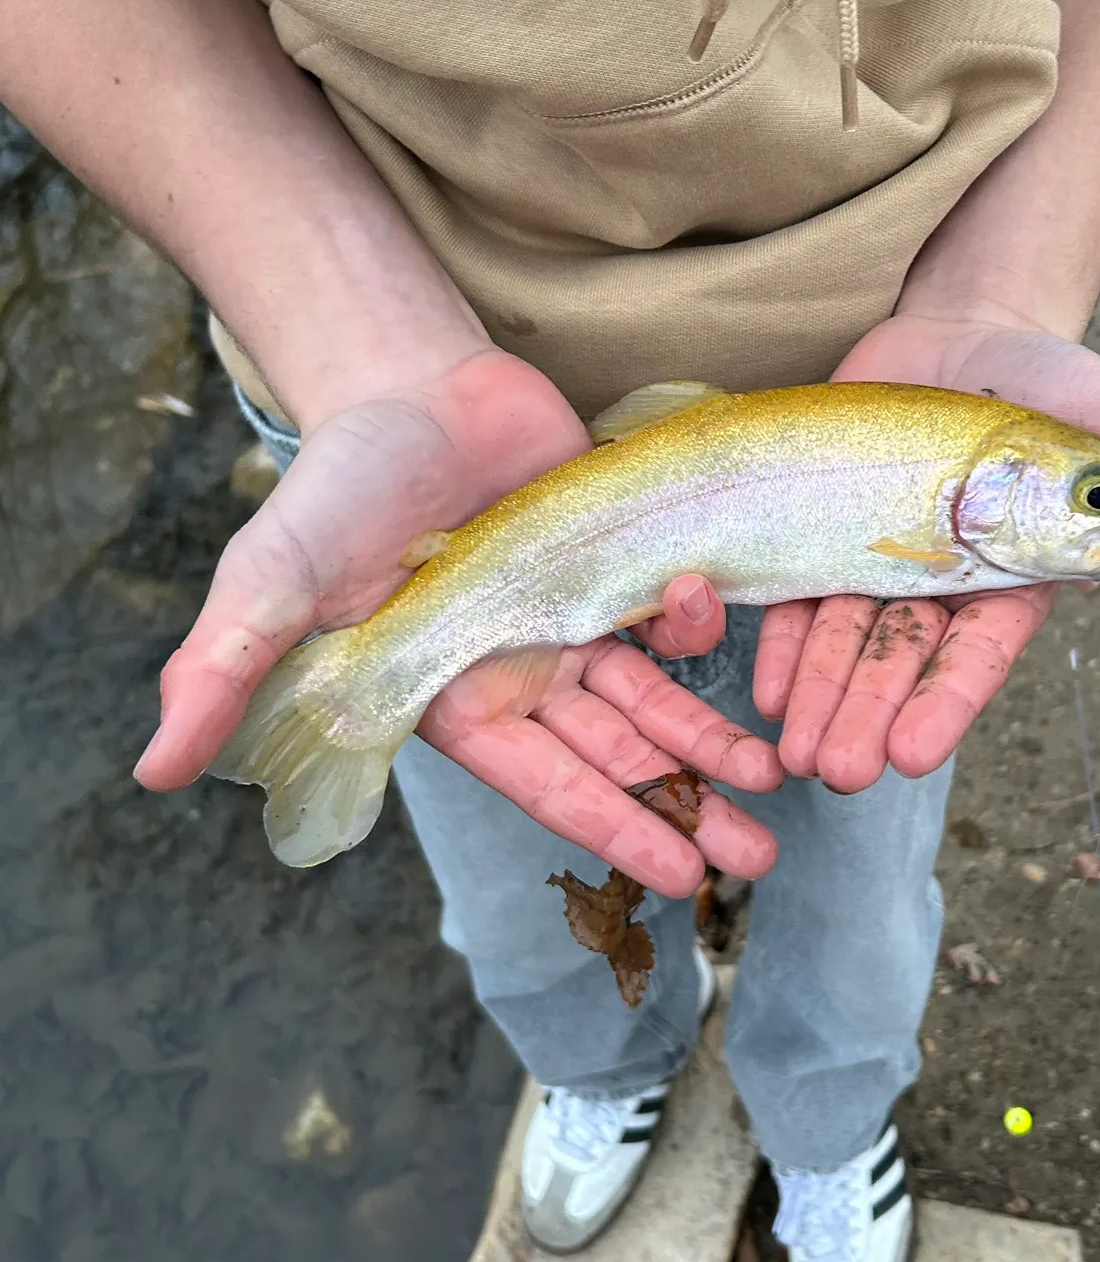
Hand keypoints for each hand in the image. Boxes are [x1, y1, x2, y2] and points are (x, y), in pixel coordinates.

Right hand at [134, 348, 781, 894]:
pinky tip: (761, 682)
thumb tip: (155, 772)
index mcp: (450, 697)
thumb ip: (222, 666)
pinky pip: (666, 628)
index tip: (675, 876)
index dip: (609, 825)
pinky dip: (710, 655)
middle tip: (757, 860)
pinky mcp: (609, 571)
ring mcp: (570, 625)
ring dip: (714, 751)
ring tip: (782, 790)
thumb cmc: (336, 483)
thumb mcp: (273, 576)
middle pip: (614, 759)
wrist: (404, 385)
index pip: (543, 780)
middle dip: (682, 811)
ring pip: (653, 706)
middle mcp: (519, 676)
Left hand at [753, 311, 1099, 790]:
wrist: (961, 334)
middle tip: (835, 772)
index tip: (913, 755)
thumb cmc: (1050, 380)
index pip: (980, 653)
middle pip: (901, 660)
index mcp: (1014, 578)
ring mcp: (881, 564)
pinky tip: (762, 687)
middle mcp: (944, 585)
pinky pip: (798, 595)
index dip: (946, 701)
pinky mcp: (828, 534)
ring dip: (821, 698)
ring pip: (846, 640)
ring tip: (793, 754)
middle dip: (869, 716)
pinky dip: (781, 639)